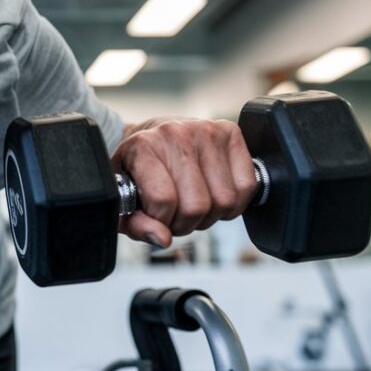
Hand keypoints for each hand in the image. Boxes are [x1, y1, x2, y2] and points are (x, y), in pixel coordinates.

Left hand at [111, 118, 257, 247]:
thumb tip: (162, 239)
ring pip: (224, 201)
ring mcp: (207, 131)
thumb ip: (136, 225)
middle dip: (186, 223)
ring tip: (192, 203)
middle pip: (196, 206)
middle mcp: (175, 134)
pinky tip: (214, 196)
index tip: (156, 217)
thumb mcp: (124, 199)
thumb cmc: (139, 171)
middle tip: (175, 213)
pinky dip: (233, 204)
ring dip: (210, 215)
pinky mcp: (231, 133)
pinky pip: (247, 187)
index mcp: (143, 147)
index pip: (163, 200)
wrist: (154, 139)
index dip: (162, 221)